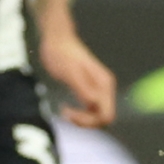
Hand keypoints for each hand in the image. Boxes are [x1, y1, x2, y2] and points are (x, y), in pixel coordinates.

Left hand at [34, 0, 115, 127]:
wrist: (57, 41)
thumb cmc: (61, 53)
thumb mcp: (69, 71)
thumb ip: (82, 87)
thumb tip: (93, 103)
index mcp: (104, 84)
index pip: (106, 115)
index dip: (89, 121)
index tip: (69, 113)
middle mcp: (105, 88)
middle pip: (105, 118)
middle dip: (86, 122)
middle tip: (65, 113)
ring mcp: (98, 90)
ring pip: (98, 116)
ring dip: (82, 119)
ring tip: (64, 110)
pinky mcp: (90, 91)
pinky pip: (91, 111)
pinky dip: (79, 114)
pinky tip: (65, 108)